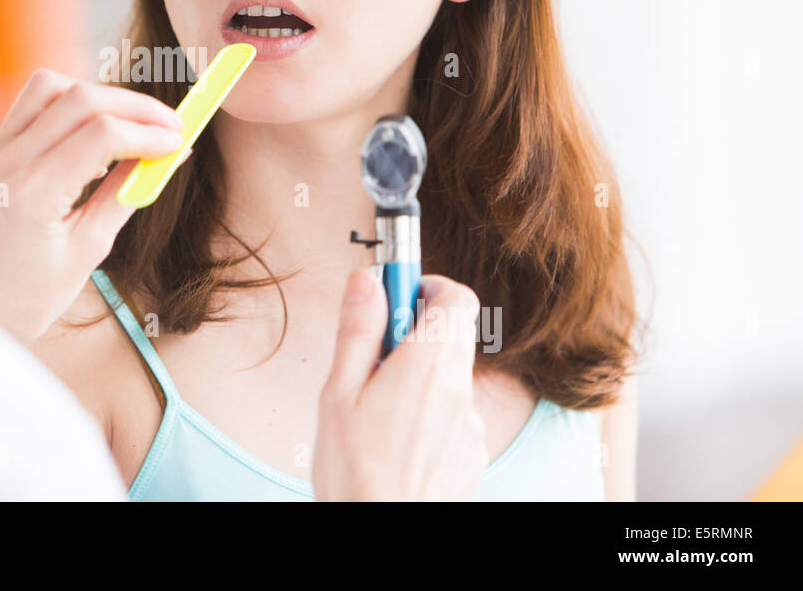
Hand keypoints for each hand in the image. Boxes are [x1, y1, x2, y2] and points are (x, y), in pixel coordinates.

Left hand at [0, 69, 185, 343]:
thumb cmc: (33, 294)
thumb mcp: (91, 248)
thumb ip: (128, 192)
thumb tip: (169, 154)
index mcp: (32, 194)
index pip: (101, 134)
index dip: (148, 132)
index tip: (178, 140)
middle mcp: (5, 163)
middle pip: (79, 98)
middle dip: (133, 106)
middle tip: (168, 125)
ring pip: (49, 87)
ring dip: (97, 96)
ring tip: (128, 124)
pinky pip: (30, 108)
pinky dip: (69, 110)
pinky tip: (92, 136)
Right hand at [313, 270, 487, 500]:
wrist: (383, 532)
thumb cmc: (355, 471)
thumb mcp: (340, 391)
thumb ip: (359, 330)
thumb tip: (367, 280)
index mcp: (428, 365)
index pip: (455, 296)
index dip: (425, 286)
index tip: (394, 298)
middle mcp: (459, 389)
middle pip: (452, 333)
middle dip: (415, 332)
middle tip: (375, 356)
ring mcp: (471, 424)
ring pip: (450, 376)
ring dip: (420, 376)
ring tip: (379, 409)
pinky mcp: (472, 452)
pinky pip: (454, 414)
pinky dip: (430, 413)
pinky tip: (398, 440)